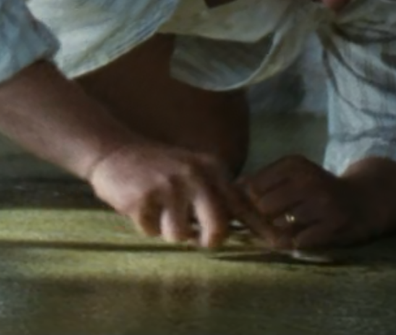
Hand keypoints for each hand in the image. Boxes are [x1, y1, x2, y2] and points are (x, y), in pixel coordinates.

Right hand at [85, 140, 263, 247]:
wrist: (112, 150)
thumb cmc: (156, 168)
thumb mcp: (192, 172)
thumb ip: (216, 196)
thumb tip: (242, 227)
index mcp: (210, 170)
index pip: (242, 205)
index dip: (263, 228)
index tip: (283, 245)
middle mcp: (194, 176)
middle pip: (217, 227)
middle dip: (208, 241)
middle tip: (199, 239)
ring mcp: (168, 186)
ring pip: (179, 235)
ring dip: (167, 231)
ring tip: (158, 212)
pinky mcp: (143, 197)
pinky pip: (150, 231)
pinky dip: (144, 225)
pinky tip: (139, 206)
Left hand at [235, 155, 364, 249]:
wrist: (365, 200)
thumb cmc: (319, 191)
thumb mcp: (293, 176)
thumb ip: (262, 183)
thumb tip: (229, 194)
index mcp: (293, 164)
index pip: (252, 186)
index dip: (247, 203)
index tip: (250, 211)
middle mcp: (307, 179)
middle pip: (263, 207)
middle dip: (261, 220)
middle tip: (268, 225)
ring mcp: (322, 202)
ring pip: (280, 225)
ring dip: (279, 233)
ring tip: (288, 229)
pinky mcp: (335, 224)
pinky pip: (299, 241)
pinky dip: (296, 242)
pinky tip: (304, 236)